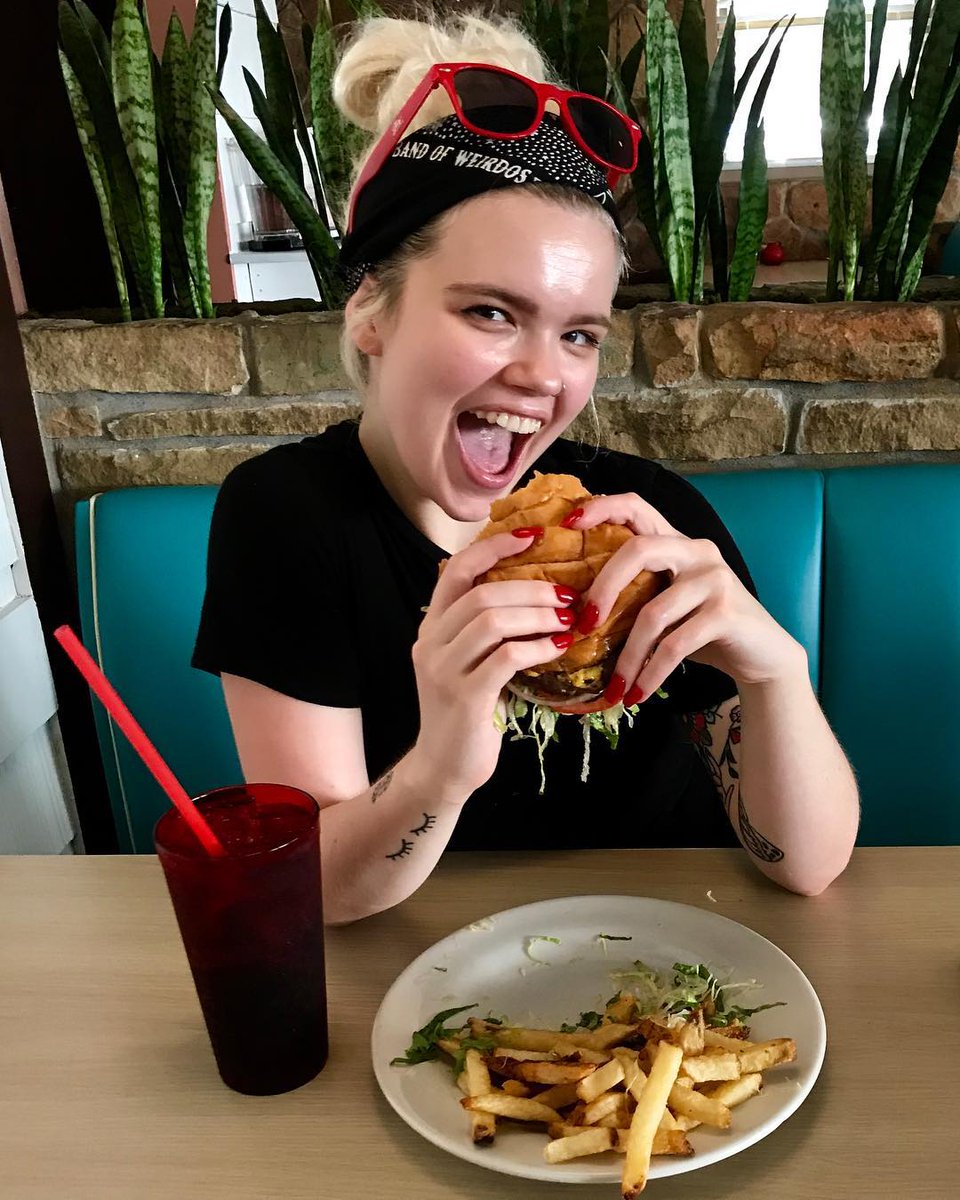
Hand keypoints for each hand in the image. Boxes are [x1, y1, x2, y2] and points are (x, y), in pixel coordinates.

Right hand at [410, 529, 577, 794]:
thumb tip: (542, 594)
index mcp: (432, 627)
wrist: (444, 768)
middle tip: (568, 594)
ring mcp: (444, 669)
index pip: (458, 570)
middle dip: (531, 588)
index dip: (494, 547)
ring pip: (492, 619)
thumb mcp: (472, 663)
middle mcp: (431, 642)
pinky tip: (558, 647)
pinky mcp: (464, 696)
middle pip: (481, 593)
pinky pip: (506, 657)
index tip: (531, 536)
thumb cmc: (469, 713)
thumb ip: (490, 631)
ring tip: (567, 619)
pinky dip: (537, 647)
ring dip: (537, 615)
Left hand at [567, 494, 802, 703]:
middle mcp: (696, 550)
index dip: (601, 508)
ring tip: (613, 687)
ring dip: (628, 657)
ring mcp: (714, 578)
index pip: (637, 506)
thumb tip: (575, 612)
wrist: (762, 655)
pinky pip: (675, 645)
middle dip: (603, 588)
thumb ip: (635, 592)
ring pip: (653, 613)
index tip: (568, 523)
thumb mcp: (667, 603)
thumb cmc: (704, 630)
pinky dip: (651, 673)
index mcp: (676, 541)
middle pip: (637, 551)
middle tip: (582, 626)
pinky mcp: (726, 612)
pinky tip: (637, 694)